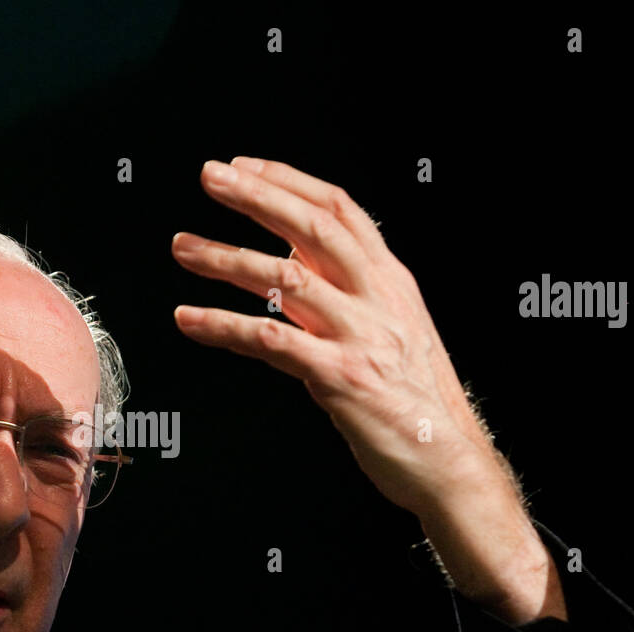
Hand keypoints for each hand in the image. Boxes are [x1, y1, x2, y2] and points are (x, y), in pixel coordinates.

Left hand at [171, 157, 565, 623]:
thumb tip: (290, 266)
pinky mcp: (340, 377)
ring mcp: (360, 336)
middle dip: (257, 196)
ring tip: (182, 246)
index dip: (290, 182)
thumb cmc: (416, 402)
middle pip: (313, 227)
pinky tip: (188, 318)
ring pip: (284, 278)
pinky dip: (223, 325)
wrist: (451, 462)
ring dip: (226, 256)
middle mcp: (378, 299)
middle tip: (209, 176)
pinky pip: (270, 341)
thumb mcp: (389, 333)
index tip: (245, 166)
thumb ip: (341, 297)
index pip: (341, 211)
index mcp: (391, 282)